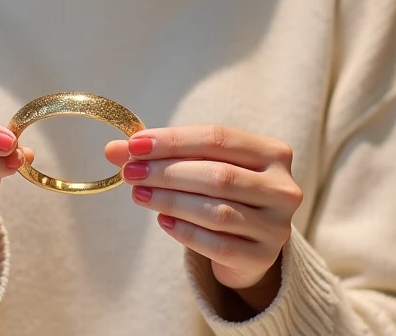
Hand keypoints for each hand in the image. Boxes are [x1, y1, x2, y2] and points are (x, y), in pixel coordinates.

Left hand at [105, 126, 301, 306]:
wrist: (251, 247)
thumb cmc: (223, 194)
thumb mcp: (200, 167)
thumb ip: (163, 155)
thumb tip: (112, 149)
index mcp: (273, 152)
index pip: (217, 138)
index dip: (173, 140)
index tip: (134, 144)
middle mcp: (283, 187)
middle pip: (217, 174)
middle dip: (167, 172)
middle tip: (130, 172)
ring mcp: (277, 225)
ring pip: (217, 210)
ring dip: (171, 200)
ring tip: (139, 194)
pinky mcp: (263, 257)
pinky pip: (217, 243)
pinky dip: (186, 231)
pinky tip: (163, 221)